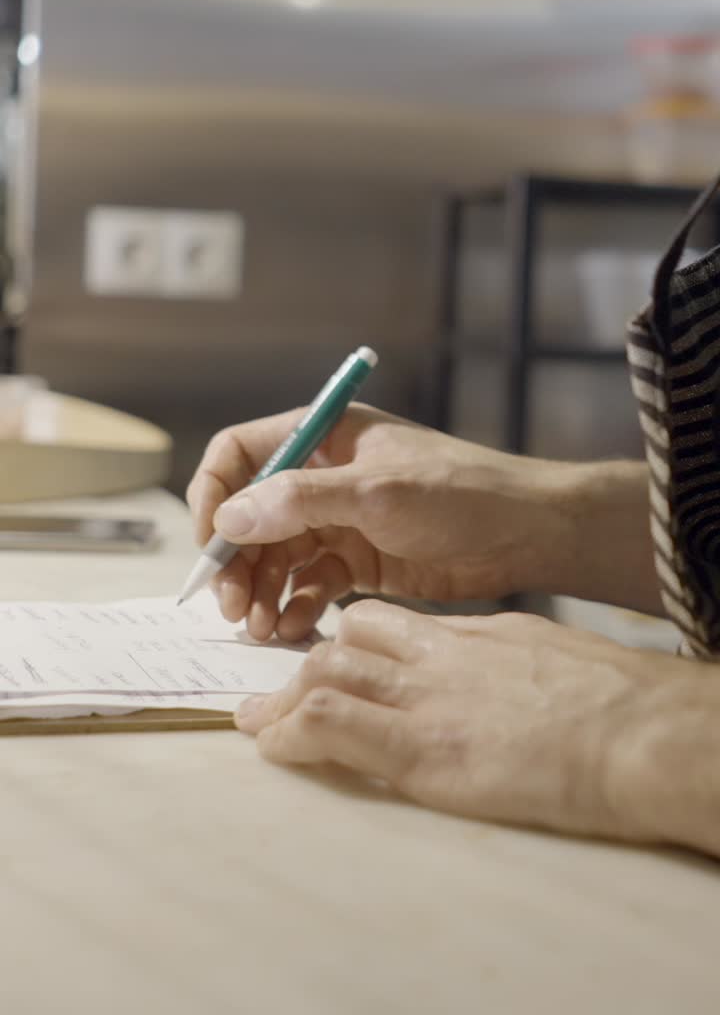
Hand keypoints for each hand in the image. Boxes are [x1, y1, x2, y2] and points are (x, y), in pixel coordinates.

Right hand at [187, 404, 570, 641]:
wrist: (525, 535)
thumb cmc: (460, 493)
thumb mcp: (378, 492)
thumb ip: (302, 500)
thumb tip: (231, 516)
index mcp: (322, 437)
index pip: (240, 453)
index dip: (214, 495)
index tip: (210, 544)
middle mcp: (321, 477)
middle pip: (250, 515)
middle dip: (235, 560)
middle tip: (230, 606)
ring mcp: (338, 521)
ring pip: (275, 556)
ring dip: (259, 591)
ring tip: (258, 628)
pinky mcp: (357, 562)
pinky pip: (308, 584)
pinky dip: (294, 606)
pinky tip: (291, 629)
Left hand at [234, 601, 719, 856]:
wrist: (636, 732)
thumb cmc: (612, 701)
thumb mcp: (545, 655)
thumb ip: (499, 660)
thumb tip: (483, 673)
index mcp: (469, 634)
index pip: (386, 619)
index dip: (347, 641)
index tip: (328, 662)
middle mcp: (437, 656)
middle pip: (347, 641)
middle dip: (303, 666)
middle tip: (275, 693)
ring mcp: (424, 700)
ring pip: (325, 673)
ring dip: (282, 700)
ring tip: (257, 721)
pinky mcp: (420, 749)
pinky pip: (330, 724)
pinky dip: (291, 732)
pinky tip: (273, 747)